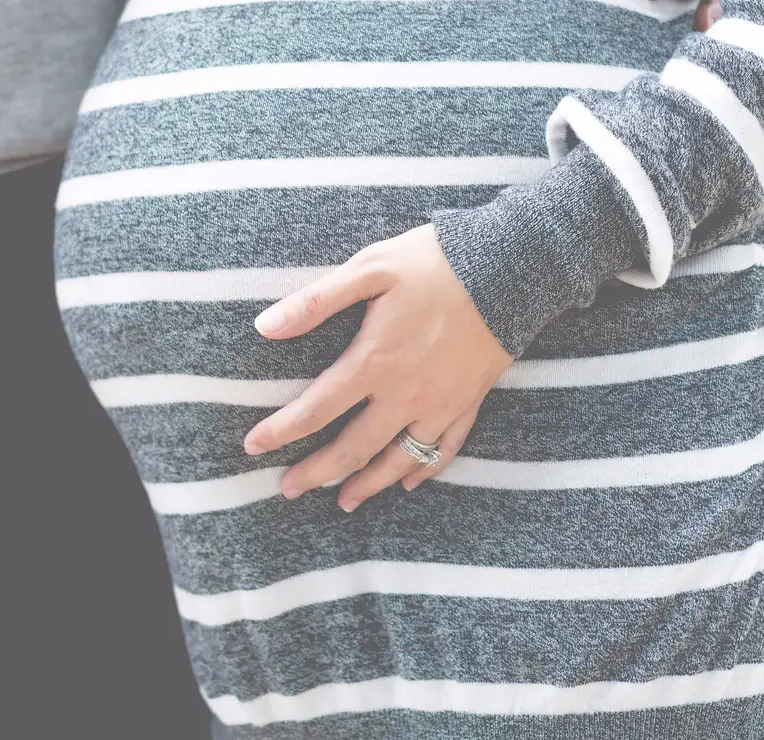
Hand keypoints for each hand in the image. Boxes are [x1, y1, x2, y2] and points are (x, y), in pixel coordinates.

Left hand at [244, 225, 512, 511]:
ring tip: (343, 501)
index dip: (281, 432)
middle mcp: (406, 394)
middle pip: (353, 448)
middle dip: (317, 473)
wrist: (511, 266)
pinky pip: (445, 449)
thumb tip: (264, 326)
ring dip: (368, 484)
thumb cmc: (435, 261)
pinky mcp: (470, 401)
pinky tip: (408, 483)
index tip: (252, 447)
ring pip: (399, 460)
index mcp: (375, 361)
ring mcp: (441, 403)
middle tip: (288, 488)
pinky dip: (424, 471)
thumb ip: (316, 301)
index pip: (316, 410)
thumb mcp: (370, 268)